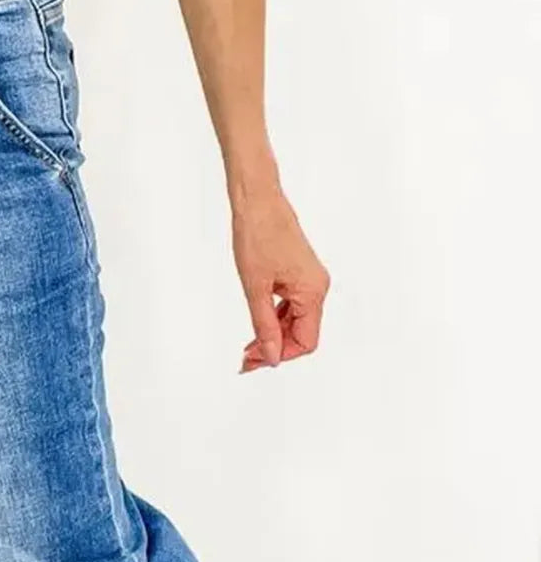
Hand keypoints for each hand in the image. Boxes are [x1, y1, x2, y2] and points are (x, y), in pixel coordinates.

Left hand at [232, 186, 330, 372]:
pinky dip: (275, 319)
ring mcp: (310, 280)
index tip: (254, 361)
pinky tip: (258, 324)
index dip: (280, 355)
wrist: (257, 200)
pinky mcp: (300, 274)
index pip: (306, 341)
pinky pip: (292, 307)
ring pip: (296, 322)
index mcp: (313, 291)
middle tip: (245, 359)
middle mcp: (317, 287)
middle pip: (302, 334)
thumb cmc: (257, 235)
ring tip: (248, 346)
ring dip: (274, 336)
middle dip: (275, 348)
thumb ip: (264, 326)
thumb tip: (270, 357)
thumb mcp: (255, 288)